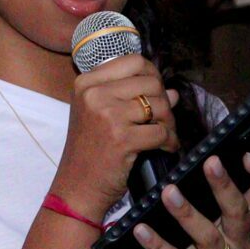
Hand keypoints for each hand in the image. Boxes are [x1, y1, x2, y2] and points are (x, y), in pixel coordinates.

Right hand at [48, 54, 178, 218]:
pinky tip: (165, 148)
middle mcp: (94, 94)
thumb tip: (173, 92)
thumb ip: (132, 98)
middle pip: (151, 82)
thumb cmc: (89, 151)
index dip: (152, 76)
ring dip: (169, 122)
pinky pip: (162, 131)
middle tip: (162, 119)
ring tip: (164, 134)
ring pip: (160, 105)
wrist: (76, 187)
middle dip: (164, 101)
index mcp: (86, 83)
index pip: (134, 61)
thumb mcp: (100, 116)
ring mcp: (107, 115)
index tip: (154, 94)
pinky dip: (170, 141)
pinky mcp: (122, 138)